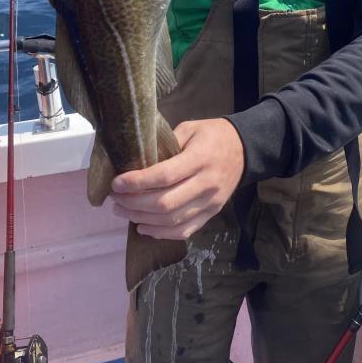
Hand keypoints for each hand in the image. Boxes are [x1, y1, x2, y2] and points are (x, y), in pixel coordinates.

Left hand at [110, 118, 244, 239]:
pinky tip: (143, 228)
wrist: (246, 149)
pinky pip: (185, 230)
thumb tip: (138, 162)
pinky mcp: (212, 214)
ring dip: (142, 219)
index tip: (117, 183)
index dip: (137, 182)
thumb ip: (166, 144)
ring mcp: (211, 202)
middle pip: (165, 203)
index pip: (164, 176)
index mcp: (200, 159)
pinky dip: (161, 234)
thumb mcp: (190, 128)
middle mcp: (206, 184)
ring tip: (123, 212)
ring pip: (172, 220)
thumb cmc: (213, 135)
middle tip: (115, 199)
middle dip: (134, 204)